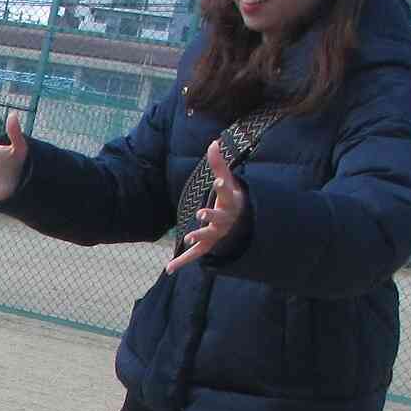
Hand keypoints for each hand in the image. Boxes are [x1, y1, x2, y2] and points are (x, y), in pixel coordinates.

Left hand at [165, 139, 248, 273]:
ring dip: (198, 236)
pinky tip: (168, 269)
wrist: (241, 223)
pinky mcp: (207, 245)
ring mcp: (216, 234)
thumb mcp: (227, 180)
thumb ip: (219, 164)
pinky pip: (195, 255)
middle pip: (218, 218)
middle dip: (210, 215)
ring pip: (208, 237)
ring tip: (188, 237)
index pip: (227, 193)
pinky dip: (182, 261)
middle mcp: (224, 220)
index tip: (219, 181)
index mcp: (229, 202)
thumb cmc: (231, 198)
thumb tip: (214, 142)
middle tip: (201, 213)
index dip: (223, 187)